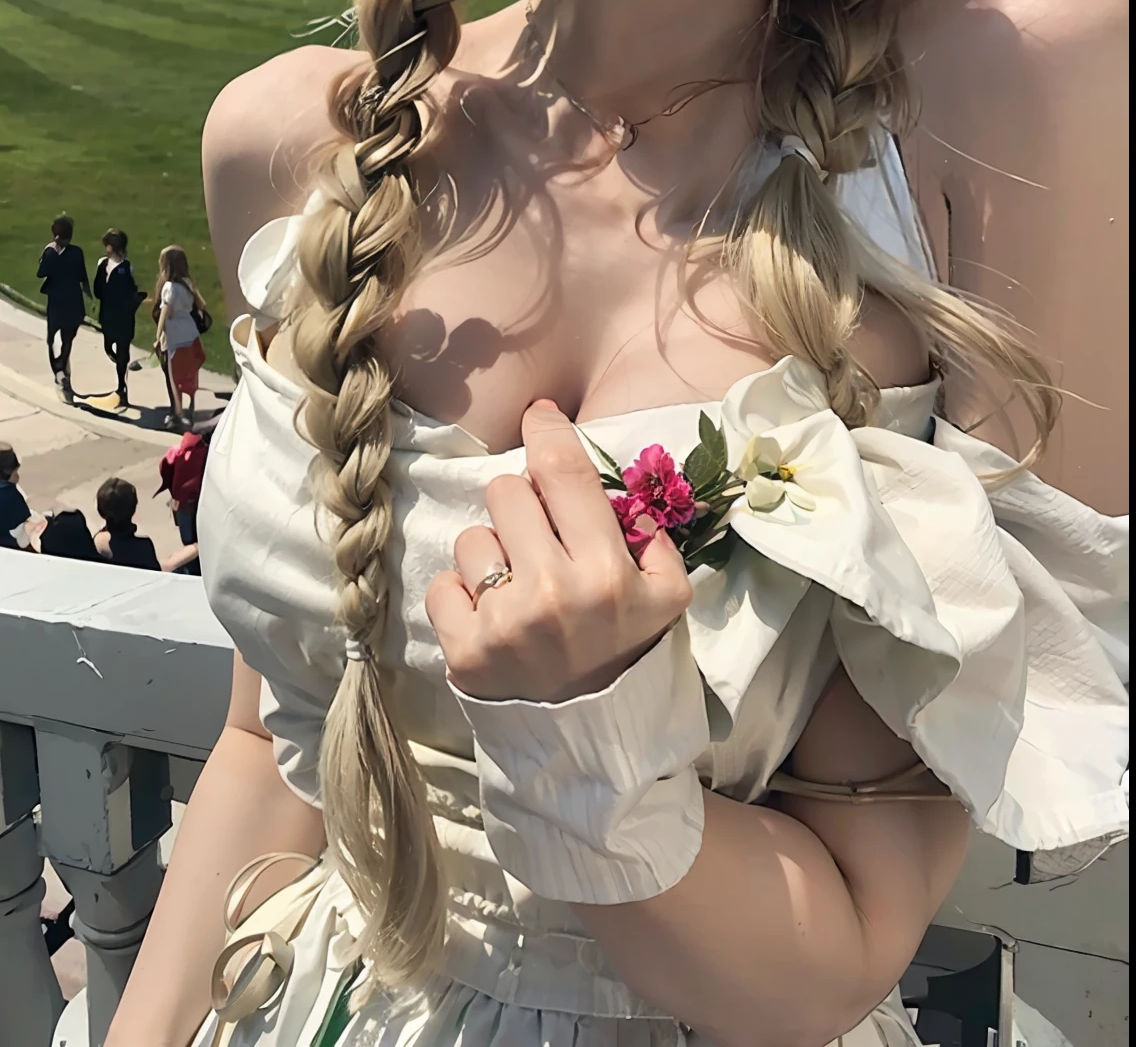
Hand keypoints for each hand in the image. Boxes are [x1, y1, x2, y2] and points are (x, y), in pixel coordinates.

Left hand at [426, 400, 691, 704]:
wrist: (592, 747)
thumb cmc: (626, 658)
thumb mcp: (666, 602)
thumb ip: (654, 542)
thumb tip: (622, 495)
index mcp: (606, 572)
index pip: (563, 471)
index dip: (546, 431)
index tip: (539, 415)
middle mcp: (554, 591)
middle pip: (506, 491)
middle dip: (520, 506)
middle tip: (537, 541)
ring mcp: (505, 623)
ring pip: (472, 536)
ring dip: (492, 554)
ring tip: (516, 588)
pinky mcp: (466, 652)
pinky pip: (443, 584)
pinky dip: (461, 596)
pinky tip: (489, 617)